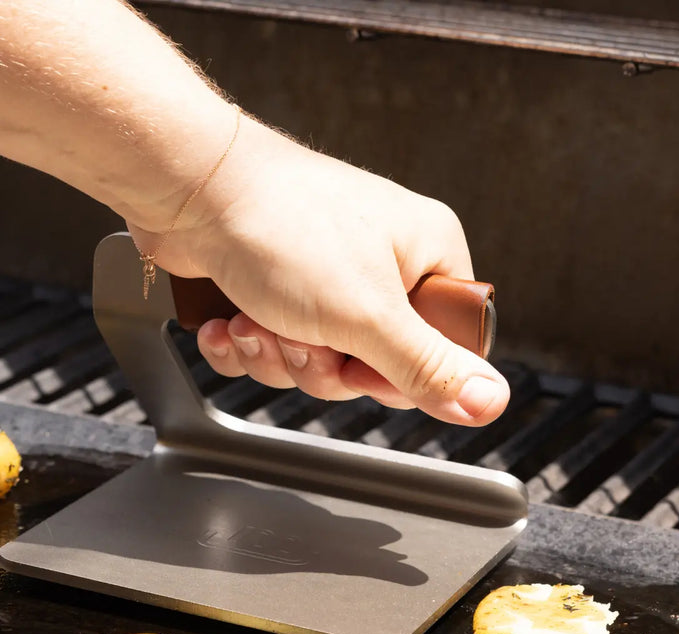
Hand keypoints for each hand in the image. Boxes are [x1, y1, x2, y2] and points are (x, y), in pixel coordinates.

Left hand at [129, 115, 508, 425]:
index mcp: (424, 257)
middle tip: (300, 337)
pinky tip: (228, 320)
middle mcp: (378, 265)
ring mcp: (323, 276)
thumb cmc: (281, 226)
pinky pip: (272, 347)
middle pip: (369, 365)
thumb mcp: (366, 314)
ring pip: (314, 360)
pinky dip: (244, 343)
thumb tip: (490, 401)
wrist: (188, 187)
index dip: (394, 375)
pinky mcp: (274, 287)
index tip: (359, 366)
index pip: (439, 350)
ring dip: (274, 353)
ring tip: (254, 318)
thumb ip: (427, 365)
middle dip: (320, 364)